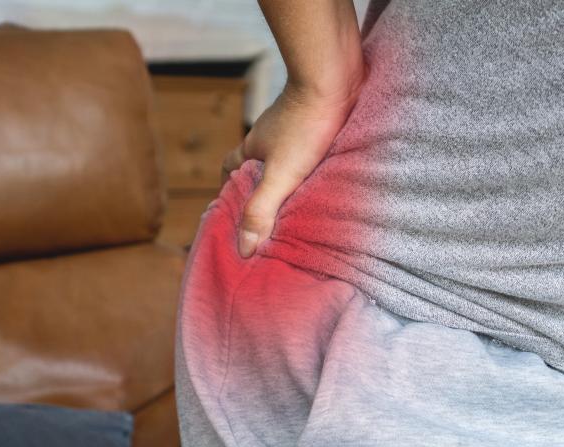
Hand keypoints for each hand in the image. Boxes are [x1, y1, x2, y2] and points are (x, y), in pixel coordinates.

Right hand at [222, 63, 366, 257]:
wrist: (334, 81)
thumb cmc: (306, 127)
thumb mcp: (281, 176)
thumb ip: (261, 210)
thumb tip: (243, 249)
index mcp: (251, 149)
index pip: (229, 173)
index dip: (229, 193)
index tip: (234, 215)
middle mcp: (268, 138)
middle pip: (257, 167)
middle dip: (261, 190)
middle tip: (272, 216)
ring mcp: (293, 129)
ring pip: (285, 159)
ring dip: (290, 179)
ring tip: (301, 204)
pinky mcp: (318, 122)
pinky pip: (309, 150)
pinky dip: (312, 165)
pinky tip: (326, 177)